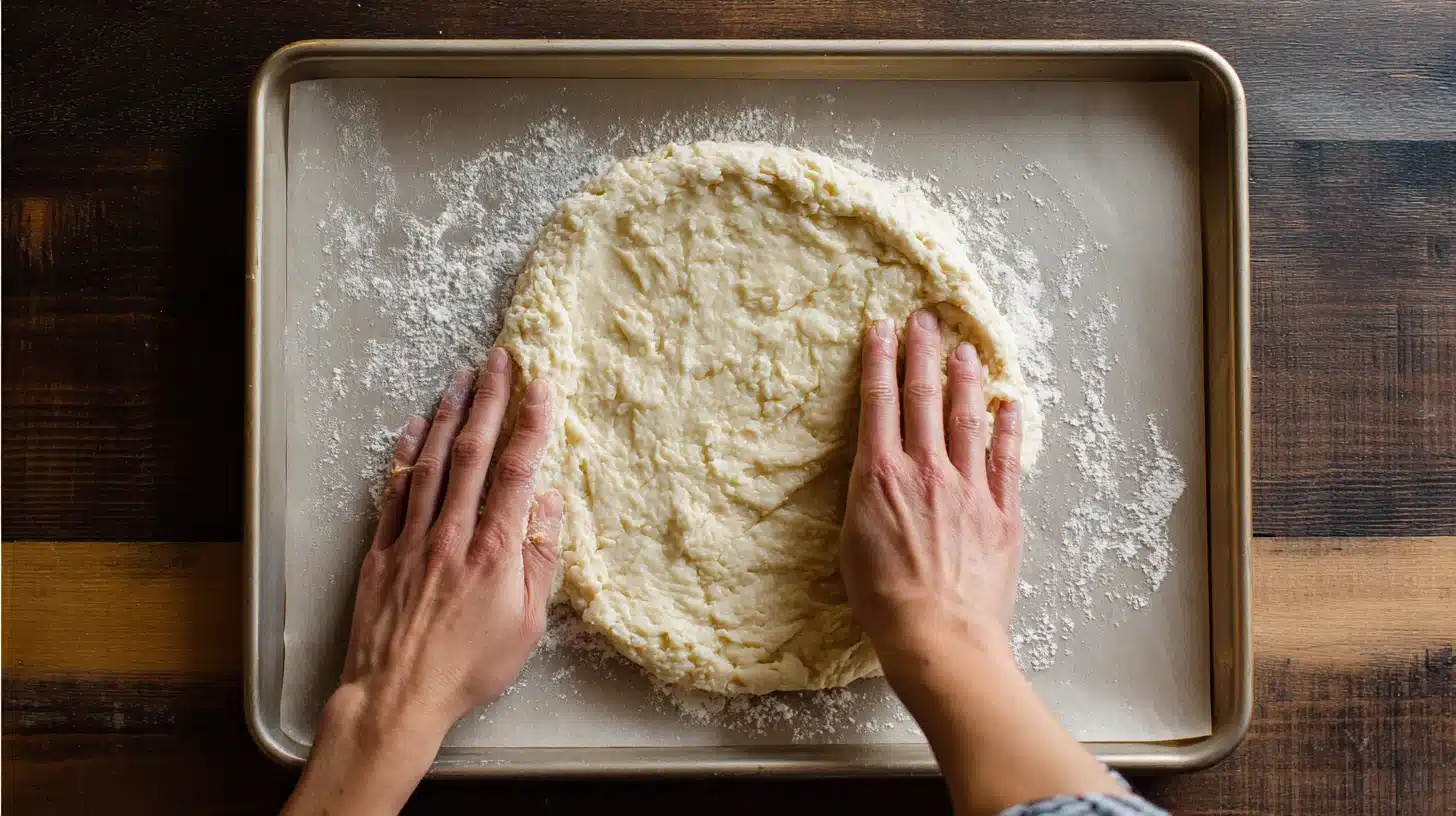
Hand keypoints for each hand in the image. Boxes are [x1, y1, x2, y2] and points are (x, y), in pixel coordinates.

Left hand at [284, 348, 560, 815]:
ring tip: (461, 378)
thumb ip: (540, 560)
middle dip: (489, 401)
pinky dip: (404, 456)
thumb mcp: (526, 624)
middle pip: (474, 453)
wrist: (397, 696)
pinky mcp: (381, 552)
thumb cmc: (469, 667)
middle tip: (499, 360)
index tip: (540, 386)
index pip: (518, 472)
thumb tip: (549, 504)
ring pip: (432, 463)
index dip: (531, 424)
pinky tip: (413, 428)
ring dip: (449, 415)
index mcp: (495, 551)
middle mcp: (453, 534)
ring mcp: (412, 539)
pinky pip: (394, 492)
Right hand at [839, 311, 1023, 679]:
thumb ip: (867, 496)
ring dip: (965, 379)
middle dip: (923, 352)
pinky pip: (1007, 460)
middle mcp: (926, 470)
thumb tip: (877, 471)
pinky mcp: (1002, 512)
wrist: (940, 638)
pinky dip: (1008, 428)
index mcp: (880, 476)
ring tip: (966, 349)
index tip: (882, 328)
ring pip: (966, 418)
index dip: (879, 360)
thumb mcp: (852, 542)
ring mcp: (968, 488)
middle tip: (926, 318)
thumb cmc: (884, 601)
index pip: (879, 403)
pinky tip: (1009, 404)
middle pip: (923, 396)